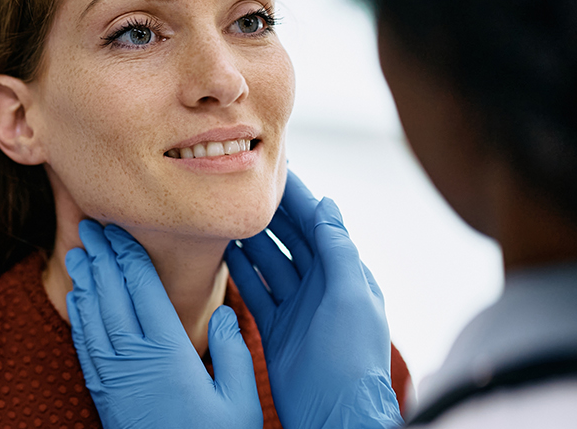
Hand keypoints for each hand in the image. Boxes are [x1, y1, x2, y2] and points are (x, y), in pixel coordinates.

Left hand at [66, 220, 262, 428]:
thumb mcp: (241, 401)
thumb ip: (233, 351)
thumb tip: (222, 311)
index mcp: (169, 353)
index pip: (142, 289)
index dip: (127, 255)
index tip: (118, 228)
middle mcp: (134, 360)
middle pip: (110, 294)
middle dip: (99, 258)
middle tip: (89, 227)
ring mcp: (114, 377)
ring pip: (92, 317)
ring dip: (84, 281)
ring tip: (78, 252)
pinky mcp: (103, 393)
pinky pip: (85, 345)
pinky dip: (79, 316)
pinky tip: (78, 299)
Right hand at [223, 171, 402, 428]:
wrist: (334, 414)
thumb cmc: (351, 358)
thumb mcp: (352, 297)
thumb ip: (339, 250)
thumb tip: (328, 205)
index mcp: (345, 275)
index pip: (319, 226)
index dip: (298, 198)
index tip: (274, 171)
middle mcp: (321, 288)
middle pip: (291, 239)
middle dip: (268, 213)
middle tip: (239, 187)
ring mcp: (297, 309)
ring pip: (270, 263)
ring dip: (250, 239)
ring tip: (225, 214)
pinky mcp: (276, 329)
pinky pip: (255, 292)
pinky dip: (240, 271)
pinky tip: (224, 253)